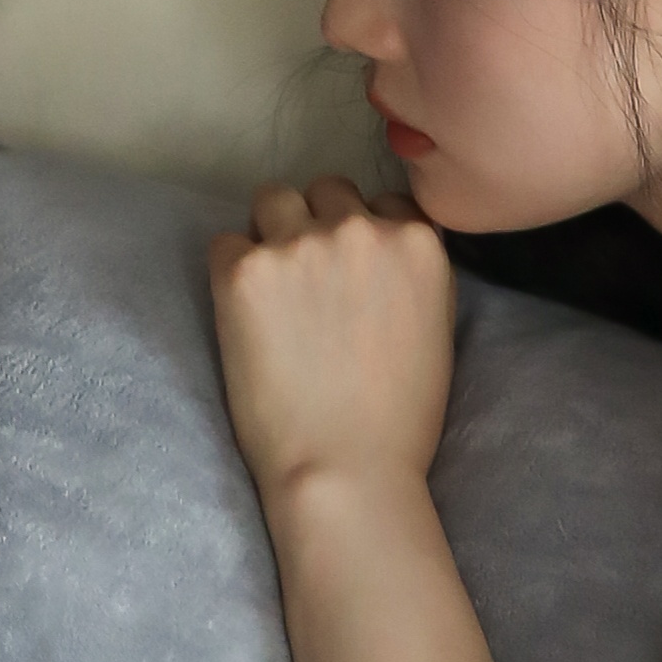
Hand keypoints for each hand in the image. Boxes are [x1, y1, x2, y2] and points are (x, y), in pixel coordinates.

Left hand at [208, 177, 455, 499]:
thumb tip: (384, 251)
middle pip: (326, 190)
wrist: (344, 471)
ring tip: (271, 293)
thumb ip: (413, 275)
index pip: (384, 202)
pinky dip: (231, 273)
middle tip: (306, 284)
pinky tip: (244, 318)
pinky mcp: (245, 270)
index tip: (351, 273)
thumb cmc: (397, 421)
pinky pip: (225, 243)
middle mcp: (360, 229)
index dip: (363, 235)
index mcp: (416, 242)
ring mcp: (299, 244)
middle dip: (316, 224)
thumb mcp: (436, 330)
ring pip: (272, 200)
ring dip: (270, 234)